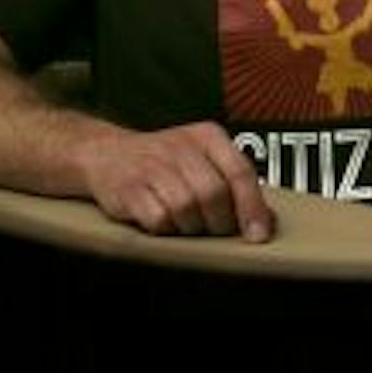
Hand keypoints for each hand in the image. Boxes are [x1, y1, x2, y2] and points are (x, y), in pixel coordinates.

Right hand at [77, 121, 276, 241]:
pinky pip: (158, 219)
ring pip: (186, 208)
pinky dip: (163, 228)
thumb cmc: (164, 162)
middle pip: (214, 195)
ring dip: (189, 226)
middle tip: (211, 228)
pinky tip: (160, 220)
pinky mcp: (128, 188)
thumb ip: (233, 183)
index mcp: (207, 136)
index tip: (257, 236)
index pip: (240, 171)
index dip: (252, 207)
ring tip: (184, 222)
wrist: (106, 153)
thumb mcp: (202, 158)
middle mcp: (180, 146)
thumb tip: (265, 221)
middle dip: (218, 222)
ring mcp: (152, 165)